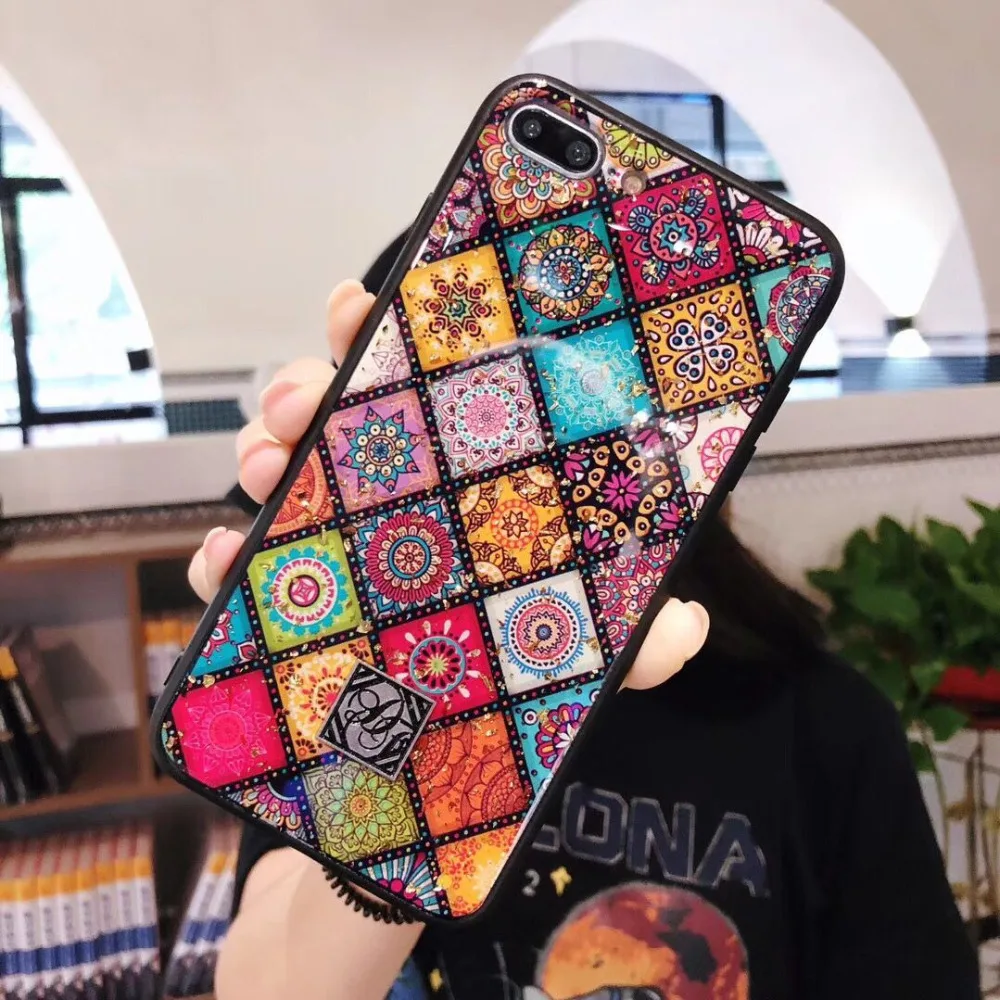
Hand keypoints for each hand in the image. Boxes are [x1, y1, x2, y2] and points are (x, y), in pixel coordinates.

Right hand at [188, 279, 709, 689]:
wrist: (468, 713)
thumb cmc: (532, 638)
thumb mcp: (590, 628)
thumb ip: (639, 632)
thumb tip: (685, 625)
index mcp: (462, 456)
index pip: (417, 367)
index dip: (382, 324)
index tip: (359, 304)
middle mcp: (395, 477)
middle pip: (336, 404)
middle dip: (308, 385)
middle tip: (306, 401)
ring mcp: (340, 522)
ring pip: (281, 462)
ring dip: (262, 452)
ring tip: (269, 468)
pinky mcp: (295, 579)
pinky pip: (246, 550)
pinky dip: (224, 546)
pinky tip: (226, 556)